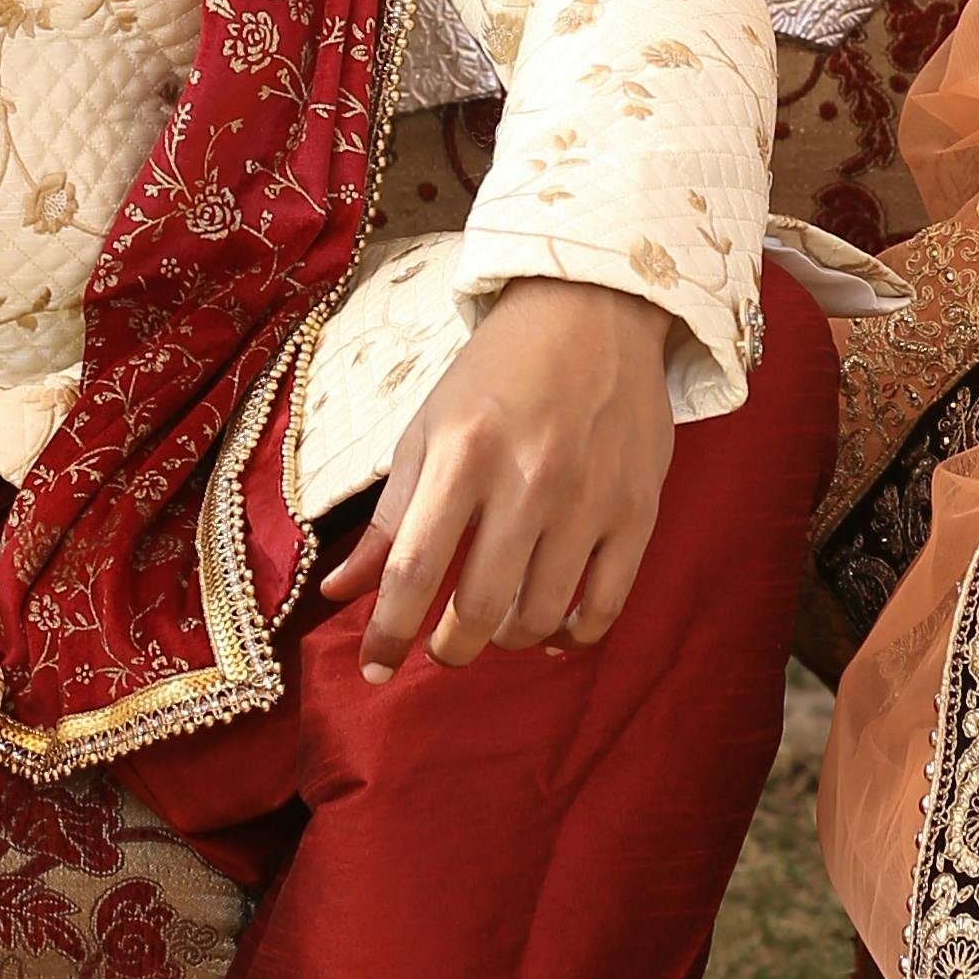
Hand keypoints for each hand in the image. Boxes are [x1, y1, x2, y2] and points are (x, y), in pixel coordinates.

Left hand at [322, 275, 678, 681]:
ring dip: (506, 640)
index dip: (388, 632)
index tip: (374, 668)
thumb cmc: (496, 373)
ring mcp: (589, 498)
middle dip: (449, 648)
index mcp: (462, 455)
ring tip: (494, 627)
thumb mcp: (427, 430)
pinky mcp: (638, 508)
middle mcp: (527, 480)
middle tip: (441, 647)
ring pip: (540, 616)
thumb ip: (386, 518)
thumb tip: (339, 592)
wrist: (594, 311)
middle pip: (477, 608)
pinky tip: (554, 630)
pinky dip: (573, 634)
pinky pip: (604, 604)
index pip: (413, 570)